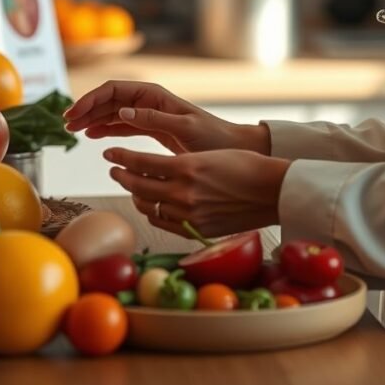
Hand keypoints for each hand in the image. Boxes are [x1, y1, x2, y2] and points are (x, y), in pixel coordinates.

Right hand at [63, 81, 267, 154]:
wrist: (230, 149)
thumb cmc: (212, 139)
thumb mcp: (185, 128)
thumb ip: (154, 120)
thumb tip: (123, 111)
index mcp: (155, 96)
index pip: (114, 90)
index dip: (90, 99)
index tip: (73, 115)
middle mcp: (149, 102)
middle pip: (109, 98)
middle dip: (86, 108)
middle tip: (66, 125)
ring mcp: (149, 114)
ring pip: (112, 111)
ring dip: (92, 118)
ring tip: (73, 131)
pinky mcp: (151, 130)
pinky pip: (121, 125)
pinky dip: (105, 128)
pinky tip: (91, 136)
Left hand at [103, 146, 290, 237]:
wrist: (273, 191)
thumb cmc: (247, 166)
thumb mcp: (209, 156)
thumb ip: (180, 166)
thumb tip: (153, 170)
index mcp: (187, 168)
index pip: (141, 164)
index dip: (122, 158)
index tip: (111, 154)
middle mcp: (184, 194)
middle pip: (139, 186)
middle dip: (122, 176)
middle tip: (115, 168)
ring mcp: (190, 215)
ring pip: (149, 207)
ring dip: (137, 195)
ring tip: (134, 186)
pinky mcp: (197, 230)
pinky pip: (164, 223)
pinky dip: (154, 212)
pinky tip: (153, 204)